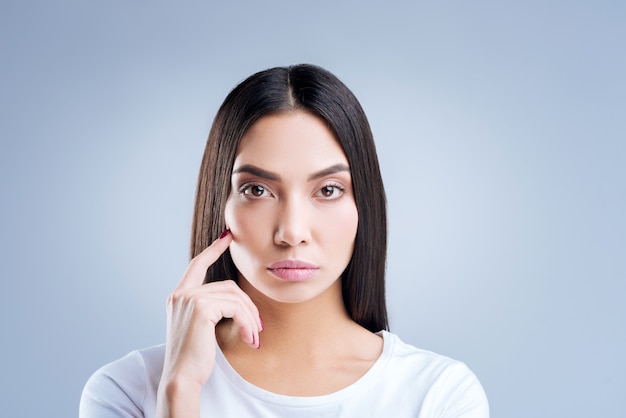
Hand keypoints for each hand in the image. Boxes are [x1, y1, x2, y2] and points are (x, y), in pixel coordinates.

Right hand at [156, 230, 261, 416]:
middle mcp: (181, 294)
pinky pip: (235, 307)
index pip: (197, 264)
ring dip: (250, 318)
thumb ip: (210, 309)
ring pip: (235, 297)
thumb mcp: (200, 328)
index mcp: (178, 296)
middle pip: (227, 286)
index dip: (213, 250)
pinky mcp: (201, 307)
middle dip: (248, 305)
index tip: (226, 237)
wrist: (181, 377)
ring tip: (254, 337)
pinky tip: (249, 338)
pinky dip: (247, 322)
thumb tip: (235, 302)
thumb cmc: (192, 358)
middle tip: (258, 327)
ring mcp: (190, 298)